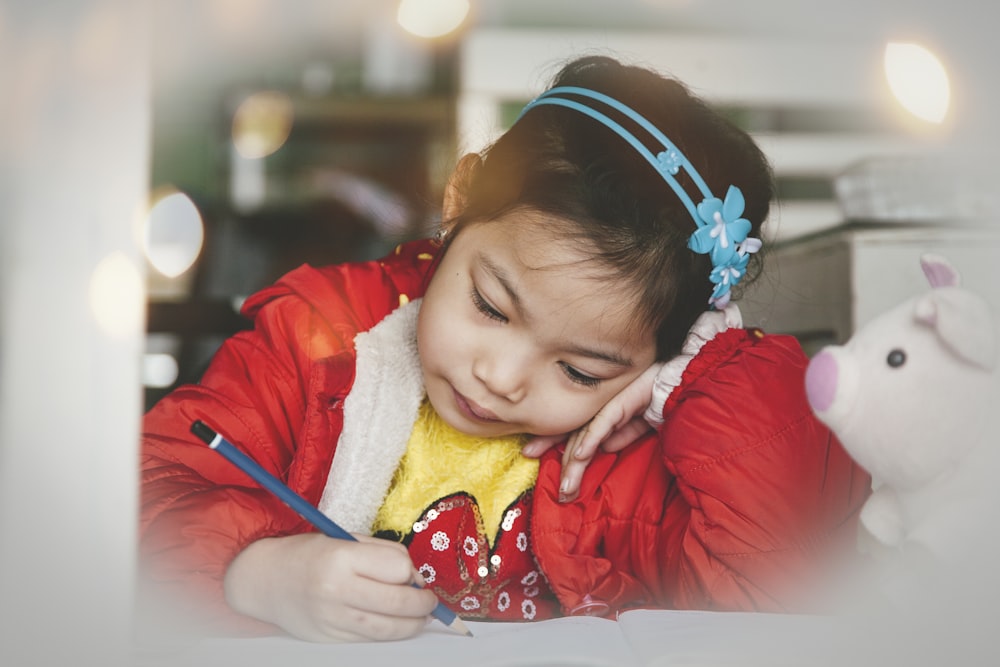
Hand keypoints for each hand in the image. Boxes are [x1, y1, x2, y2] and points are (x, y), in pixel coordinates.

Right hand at [224, 533, 438, 641]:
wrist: (265, 580)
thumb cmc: (310, 554)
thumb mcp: (344, 539)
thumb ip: (382, 554)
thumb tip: (416, 578)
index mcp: (340, 557)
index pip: (397, 568)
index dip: (411, 571)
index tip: (412, 573)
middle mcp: (336, 590)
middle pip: (398, 602)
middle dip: (423, 603)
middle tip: (430, 601)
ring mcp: (332, 618)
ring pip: (388, 628)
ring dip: (412, 624)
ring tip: (421, 616)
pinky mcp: (330, 638)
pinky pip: (370, 639)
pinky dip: (389, 633)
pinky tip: (397, 625)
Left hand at [522, 362, 663, 502]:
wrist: (677, 381)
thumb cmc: (657, 398)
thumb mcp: (638, 424)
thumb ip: (622, 435)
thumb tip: (605, 449)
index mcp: (600, 413)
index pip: (572, 432)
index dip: (552, 445)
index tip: (535, 459)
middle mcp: (598, 409)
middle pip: (574, 438)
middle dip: (565, 467)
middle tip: (559, 493)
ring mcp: (608, 405)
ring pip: (585, 437)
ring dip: (575, 464)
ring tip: (568, 486)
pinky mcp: (622, 402)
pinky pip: (603, 424)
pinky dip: (592, 440)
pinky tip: (581, 455)